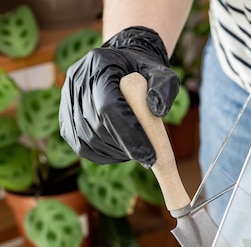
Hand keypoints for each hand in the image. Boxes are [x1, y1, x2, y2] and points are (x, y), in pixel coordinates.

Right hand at [59, 26, 178, 166]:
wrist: (125, 66)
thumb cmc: (147, 72)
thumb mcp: (162, 73)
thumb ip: (162, 89)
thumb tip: (157, 111)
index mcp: (100, 64)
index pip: (109, 106)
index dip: (129, 135)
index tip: (150, 156)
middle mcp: (78, 80)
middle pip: (97, 125)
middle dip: (124, 147)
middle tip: (148, 157)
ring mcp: (68, 98)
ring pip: (87, 139)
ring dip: (114, 152)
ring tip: (137, 152)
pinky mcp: (66, 116)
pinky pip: (80, 144)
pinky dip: (102, 154)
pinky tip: (121, 153)